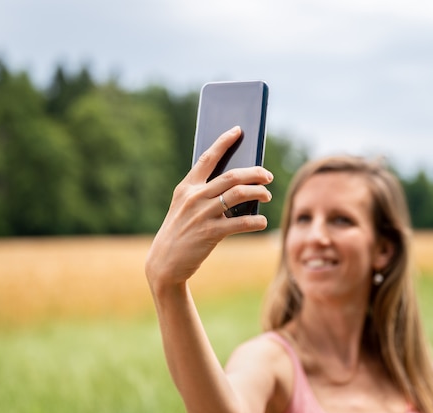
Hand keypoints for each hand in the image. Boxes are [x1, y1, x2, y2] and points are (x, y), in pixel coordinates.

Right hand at [145, 126, 273, 292]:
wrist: (164, 262)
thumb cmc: (180, 232)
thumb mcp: (184, 208)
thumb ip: (204, 195)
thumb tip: (240, 187)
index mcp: (186, 187)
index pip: (208, 158)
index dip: (224, 142)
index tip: (238, 131)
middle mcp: (194, 197)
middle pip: (232, 176)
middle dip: (255, 173)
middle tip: (268, 176)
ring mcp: (202, 214)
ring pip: (239, 194)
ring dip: (258, 192)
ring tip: (267, 195)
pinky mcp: (210, 233)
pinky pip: (240, 222)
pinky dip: (255, 221)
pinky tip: (262, 221)